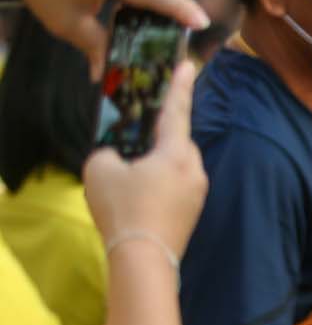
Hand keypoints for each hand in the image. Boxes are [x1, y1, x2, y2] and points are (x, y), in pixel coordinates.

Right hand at [83, 61, 205, 255]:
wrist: (144, 259)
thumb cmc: (123, 208)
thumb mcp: (100, 168)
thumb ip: (110, 151)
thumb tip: (119, 157)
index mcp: (177, 152)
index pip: (178, 110)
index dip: (180, 86)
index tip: (189, 64)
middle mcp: (195, 170)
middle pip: (176, 142)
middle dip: (156, 138)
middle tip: (134, 139)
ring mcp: (198, 194)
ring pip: (176, 166)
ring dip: (156, 164)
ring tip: (129, 176)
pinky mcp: (193, 212)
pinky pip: (175, 186)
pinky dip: (159, 184)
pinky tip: (138, 196)